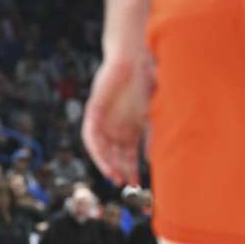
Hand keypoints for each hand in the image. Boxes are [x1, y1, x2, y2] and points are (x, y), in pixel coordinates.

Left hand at [82, 54, 153, 185]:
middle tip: (128, 186)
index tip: (139, 186)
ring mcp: (104, 120)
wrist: (136, 58)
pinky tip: (104, 160)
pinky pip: (91, 136)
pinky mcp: (94, 111)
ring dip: (108, 164)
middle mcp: (116, 127)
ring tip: (115, 178)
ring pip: (102, 149)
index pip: (129, 156)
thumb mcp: (153, 113)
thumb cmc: (148, 81)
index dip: (133, 170)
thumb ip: (152, 136)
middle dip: (121, 171)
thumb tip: (151, 159)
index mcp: (131, 128)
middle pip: (116, 155)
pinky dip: (97, 150)